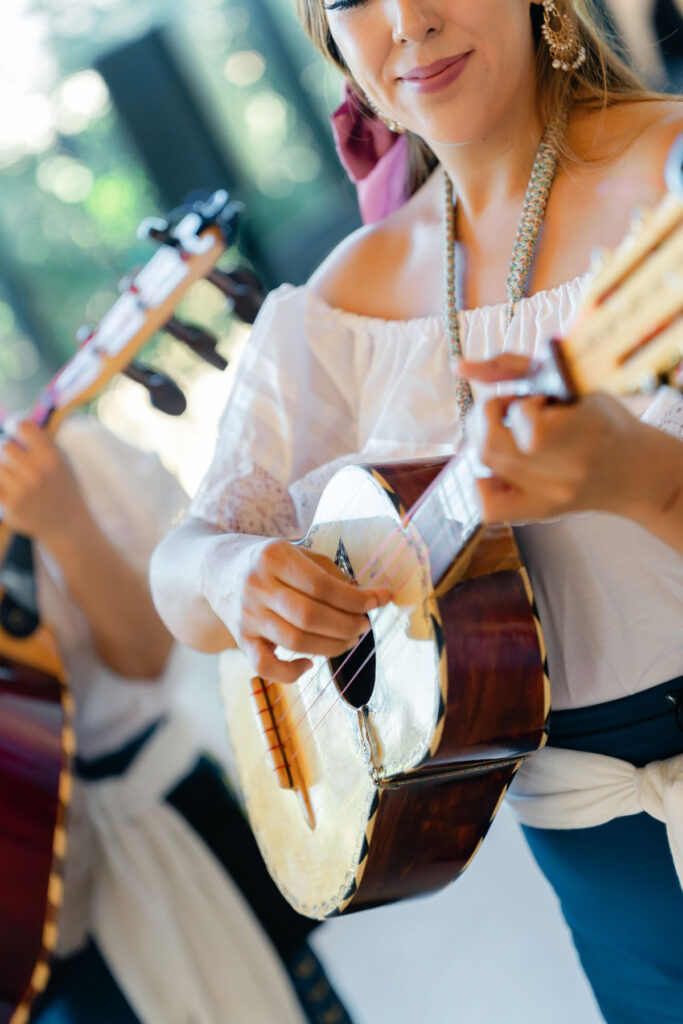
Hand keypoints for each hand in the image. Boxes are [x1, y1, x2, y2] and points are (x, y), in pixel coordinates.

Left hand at [0, 421, 86, 543]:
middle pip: (6, 447)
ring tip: (19, 482)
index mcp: (52, 458)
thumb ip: (42, 443)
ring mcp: (22, 490)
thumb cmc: (64, 490)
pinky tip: (13, 493)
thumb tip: (14, 421)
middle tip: (20, 465)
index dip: (19, 429)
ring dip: (5, 473)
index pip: (24, 427)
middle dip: (12, 455)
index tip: (18, 434)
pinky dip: (3, 488)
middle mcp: (37, 472)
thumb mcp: (63, 463)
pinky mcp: (11, 506)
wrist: (68, 526)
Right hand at [234, 539, 391, 683]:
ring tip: (350, 640)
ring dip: (331, 647)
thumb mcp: (296, 551)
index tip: (380, 601)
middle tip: (364, 626)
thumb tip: (363, 596)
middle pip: (310, 616)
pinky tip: (309, 666)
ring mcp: (246, 615)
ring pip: (295, 641)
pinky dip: (290, 672)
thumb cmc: (267, 560)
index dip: (356, 599)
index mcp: (274, 557)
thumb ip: (329, 571)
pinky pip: (265, 666)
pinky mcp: (239, 638)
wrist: (215, 568)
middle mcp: (257, 586)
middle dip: (348, 625)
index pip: (323, 586)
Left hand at [457, 355, 649, 522]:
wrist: (635, 472)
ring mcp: (550, 496)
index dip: (521, 405)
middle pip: (491, 445)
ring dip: (485, 437)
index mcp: (584, 431)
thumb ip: (516, 367)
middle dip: (489, 415)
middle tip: (511, 409)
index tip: (537, 399)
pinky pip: (489, 507)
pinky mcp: (540, 512)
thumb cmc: (603, 421)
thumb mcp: (572, 384)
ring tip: (510, 431)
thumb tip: (461, 368)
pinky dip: (483, 482)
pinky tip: (502, 467)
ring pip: (485, 465)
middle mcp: (566, 471)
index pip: (529, 425)